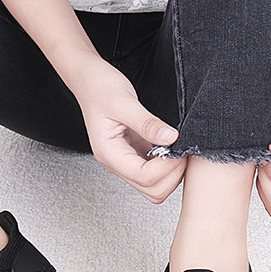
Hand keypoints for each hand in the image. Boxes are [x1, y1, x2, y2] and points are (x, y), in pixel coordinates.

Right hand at [73, 58, 186, 203]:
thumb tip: (170, 138)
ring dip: (171, 173)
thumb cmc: (100, 88)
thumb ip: (147, 122)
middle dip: (172, 175)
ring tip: (177, 149)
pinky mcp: (134, 154)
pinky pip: (154, 172)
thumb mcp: (124, 101)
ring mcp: (126, 160)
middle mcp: (116, 162)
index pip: (143, 176)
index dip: (166, 167)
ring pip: (154, 186)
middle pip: (152, 190)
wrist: (90, 81)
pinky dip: (167, 165)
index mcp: (109, 153)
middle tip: (180, 150)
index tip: (178, 148)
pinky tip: (171, 147)